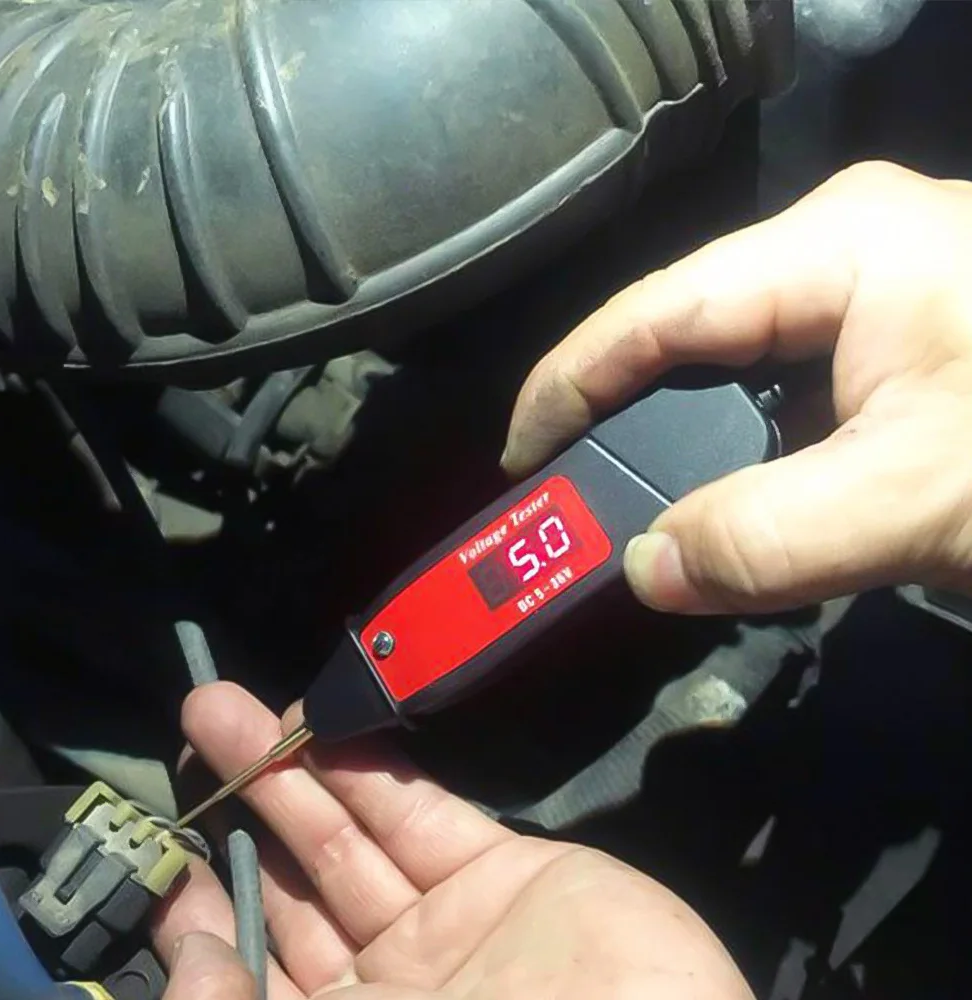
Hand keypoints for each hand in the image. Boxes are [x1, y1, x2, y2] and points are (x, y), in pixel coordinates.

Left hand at [155, 681, 750, 998]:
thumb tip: (186, 960)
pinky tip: (323, 728)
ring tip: (226, 711)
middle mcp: (387, 992)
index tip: (168, 867)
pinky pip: (421, 820)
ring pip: (350, 842)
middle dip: (242, 823)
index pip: (255, 980)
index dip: (206, 924)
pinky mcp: (503, 877)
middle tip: (193, 745)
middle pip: (295, 898)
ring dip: (291, 776)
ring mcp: (446, 931)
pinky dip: (372, 774)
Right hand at [502, 161, 971, 613]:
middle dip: (618, 426)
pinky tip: (728, 509)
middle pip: (682, 342)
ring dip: (683, 454)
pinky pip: (782, 407)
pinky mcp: (894, 351)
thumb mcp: (920, 496)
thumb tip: (644, 570)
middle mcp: (836, 256)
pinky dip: (743, 465)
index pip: (653, 313)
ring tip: (632, 516)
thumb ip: (770, 537)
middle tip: (566, 505)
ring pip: (733, 381)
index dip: (567, 385)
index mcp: (832, 248)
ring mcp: (868, 301)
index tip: (516, 463)